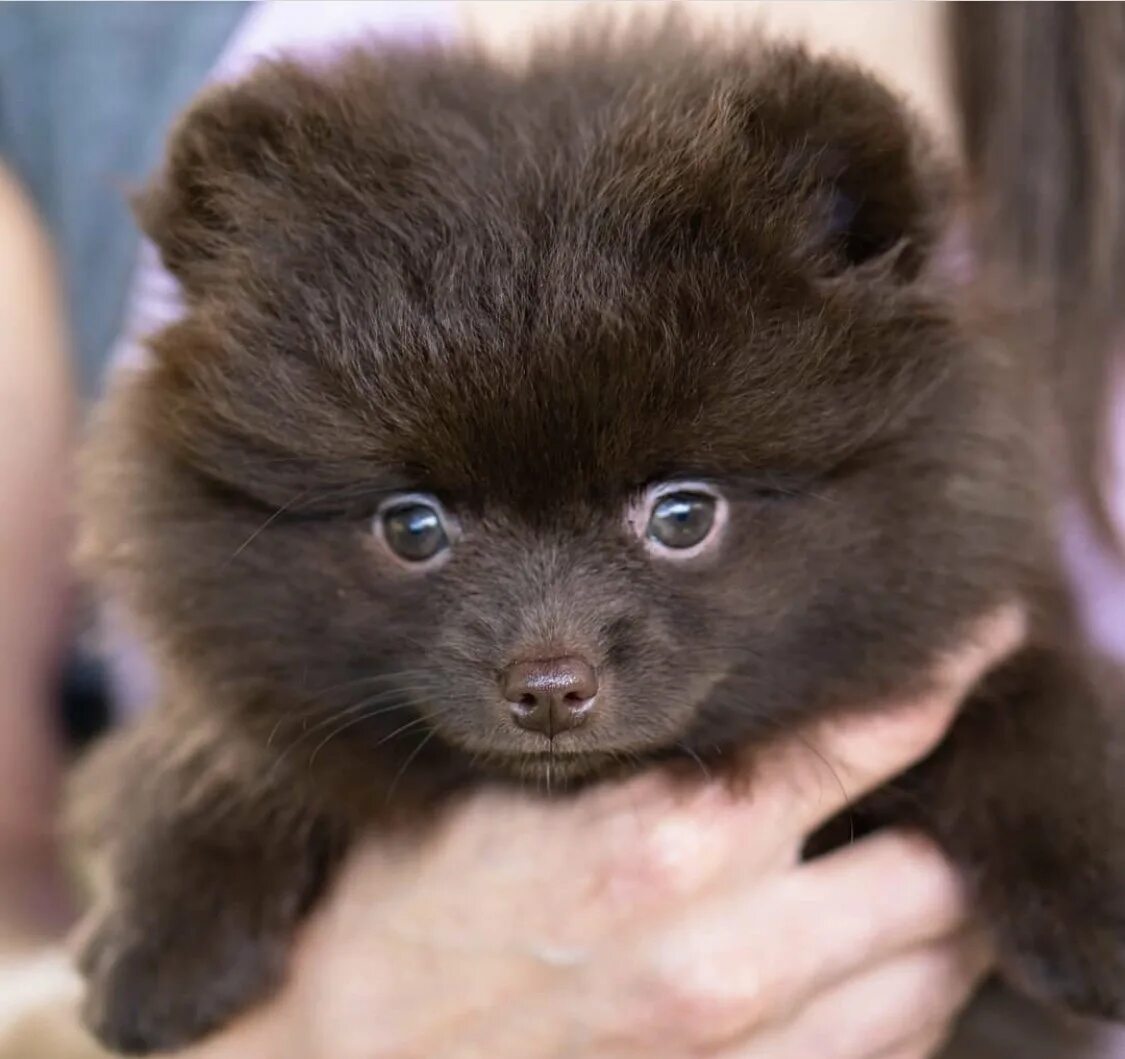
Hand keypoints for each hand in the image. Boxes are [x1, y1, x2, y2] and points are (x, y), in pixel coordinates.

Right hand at [180, 606, 1024, 1058]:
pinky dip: (910, 997)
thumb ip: (634, 748)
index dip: (934, 679)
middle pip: (930, 875)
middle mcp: (725, 955)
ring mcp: (742, 1056)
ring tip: (928, 860)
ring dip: (947, 911)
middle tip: (956, 775)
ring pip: (932, 975)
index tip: (982, 638)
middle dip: (955, 817)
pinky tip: (884, 959)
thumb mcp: (510, 795)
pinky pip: (887, 1056)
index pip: (857, 741)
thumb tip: (740, 696)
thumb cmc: (408, 914)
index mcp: (666, 846)